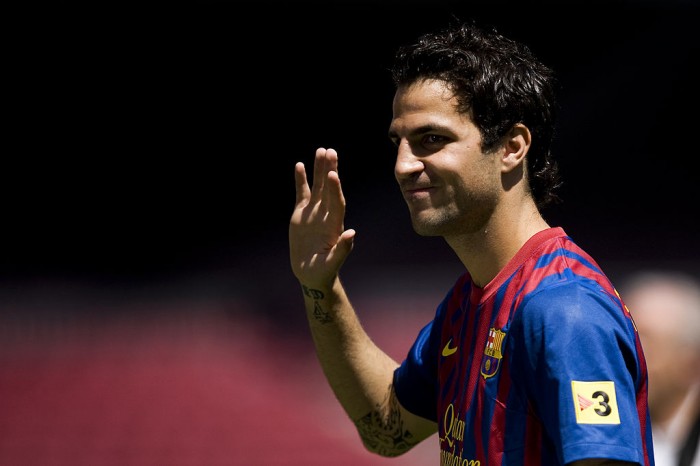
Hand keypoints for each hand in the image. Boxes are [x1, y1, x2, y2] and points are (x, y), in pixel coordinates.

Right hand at [289, 147, 355, 286]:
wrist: (311, 273)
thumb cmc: (324, 270)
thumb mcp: (333, 262)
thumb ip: (342, 249)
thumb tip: (352, 233)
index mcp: (335, 224)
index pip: (336, 202)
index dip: (335, 188)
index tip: (333, 173)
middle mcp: (326, 214)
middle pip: (329, 188)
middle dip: (330, 170)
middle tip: (330, 151)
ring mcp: (314, 212)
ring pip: (318, 186)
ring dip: (319, 169)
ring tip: (320, 150)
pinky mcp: (302, 214)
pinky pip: (302, 193)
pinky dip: (301, 180)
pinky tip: (299, 165)